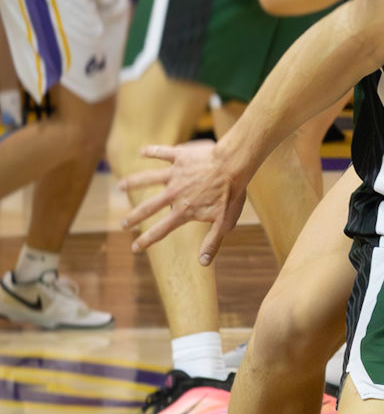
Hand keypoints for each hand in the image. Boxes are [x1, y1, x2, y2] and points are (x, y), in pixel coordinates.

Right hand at [120, 141, 245, 264]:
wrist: (234, 165)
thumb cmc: (232, 193)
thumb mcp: (225, 222)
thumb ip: (212, 242)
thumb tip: (203, 262)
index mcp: (184, 210)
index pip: (161, 230)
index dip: (147, 240)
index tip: (134, 248)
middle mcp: (174, 193)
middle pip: (148, 207)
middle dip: (134, 217)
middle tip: (122, 223)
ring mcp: (175, 174)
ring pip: (148, 178)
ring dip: (133, 182)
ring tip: (119, 185)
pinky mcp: (180, 156)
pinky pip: (162, 153)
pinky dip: (152, 151)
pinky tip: (141, 151)